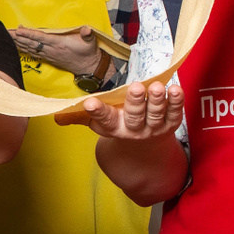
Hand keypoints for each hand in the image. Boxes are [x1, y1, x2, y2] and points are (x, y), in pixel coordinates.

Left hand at [13, 25, 103, 76]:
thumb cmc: (88, 52)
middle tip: (5, 31)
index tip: (18, 30)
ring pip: (30, 48)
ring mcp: (49, 55)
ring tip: (7, 36)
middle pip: (31, 43)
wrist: (88, 67)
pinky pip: (33, 53)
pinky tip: (17, 46)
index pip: (41, 38)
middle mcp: (51, 50)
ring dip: (18, 43)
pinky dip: (24, 49)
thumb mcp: (90, 41)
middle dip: (18, 37)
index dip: (29, 34)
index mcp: (59, 44)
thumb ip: (87, 34)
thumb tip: (87, 29)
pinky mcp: (49, 58)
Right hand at [56, 80, 183, 140]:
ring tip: (157, 87)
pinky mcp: (170, 123)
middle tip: (134, 87)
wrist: (146, 146)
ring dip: (157, 100)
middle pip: (134, 116)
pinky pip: (174, 112)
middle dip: (135, 102)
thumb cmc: (118, 124)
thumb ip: (80, 117)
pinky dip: (177, 101)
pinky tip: (176, 89)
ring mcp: (154, 127)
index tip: (90, 103)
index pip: (104, 119)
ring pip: (156, 114)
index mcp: (114, 127)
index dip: (97, 111)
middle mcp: (134, 129)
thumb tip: (56, 118)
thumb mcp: (98, 123)